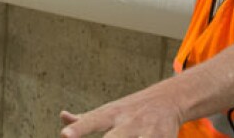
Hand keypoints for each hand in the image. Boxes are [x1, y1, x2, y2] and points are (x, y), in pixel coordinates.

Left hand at [58, 89, 182, 137]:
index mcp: (112, 115)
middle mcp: (129, 123)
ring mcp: (149, 132)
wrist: (169, 100)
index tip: (65, 135)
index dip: (78, 130)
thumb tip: (63, 117)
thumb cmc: (131, 111)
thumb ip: (85, 120)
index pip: (92, 122)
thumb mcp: (109, 111)